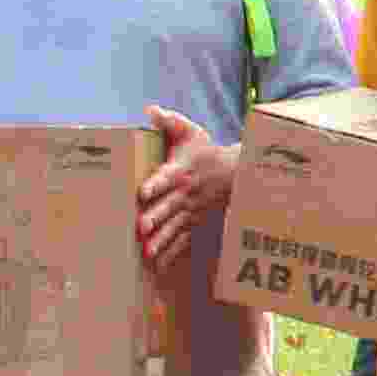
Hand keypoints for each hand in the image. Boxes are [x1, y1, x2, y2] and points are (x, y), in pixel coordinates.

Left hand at [135, 104, 233, 271]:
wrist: (235, 173)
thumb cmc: (206, 151)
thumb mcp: (191, 132)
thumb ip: (170, 122)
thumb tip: (149, 110)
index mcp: (182, 169)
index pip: (168, 175)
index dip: (156, 183)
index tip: (143, 192)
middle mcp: (186, 192)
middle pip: (170, 205)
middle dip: (157, 216)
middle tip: (142, 227)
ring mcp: (191, 210)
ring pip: (175, 226)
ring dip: (162, 239)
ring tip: (148, 252)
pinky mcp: (194, 222)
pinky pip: (183, 239)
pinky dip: (172, 253)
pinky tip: (158, 265)